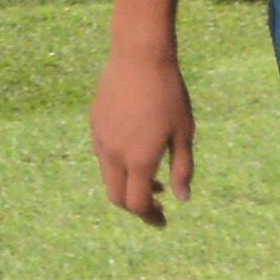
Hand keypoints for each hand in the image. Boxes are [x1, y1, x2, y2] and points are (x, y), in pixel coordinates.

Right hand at [90, 41, 195, 226]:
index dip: (149, 217)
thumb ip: (182, 169)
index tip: (163, 221)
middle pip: (116, 196)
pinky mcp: (95, 123)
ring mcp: (100, 139)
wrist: (139, 57)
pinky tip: (136, 149)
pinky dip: (118, 164)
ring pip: (107, 176)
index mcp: (138, 160)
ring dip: (126, 184)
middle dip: (135, 206)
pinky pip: (103, 154)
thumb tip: (182, 198)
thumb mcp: (184, 133)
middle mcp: (114, 155)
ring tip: (150, 176)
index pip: (137, 204)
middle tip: (155, 205)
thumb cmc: (169, 95)